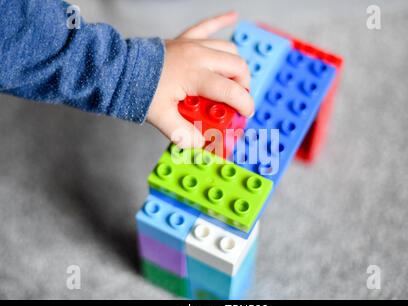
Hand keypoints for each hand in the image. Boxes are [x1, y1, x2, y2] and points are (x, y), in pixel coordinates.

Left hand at [146, 11, 253, 148]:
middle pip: (237, 66)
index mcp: (195, 76)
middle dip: (243, 84)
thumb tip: (200, 144)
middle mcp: (199, 56)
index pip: (231, 90)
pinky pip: (207, 25)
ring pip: (228, 49)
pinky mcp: (185, 39)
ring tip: (232, 79)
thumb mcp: (161, 117)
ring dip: (235, 64)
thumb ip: (183, 133)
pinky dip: (221, 21)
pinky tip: (233, 16)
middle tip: (236, 99)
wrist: (117, 69)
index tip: (246, 113)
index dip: (244, 104)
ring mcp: (193, 45)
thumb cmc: (138, 89)